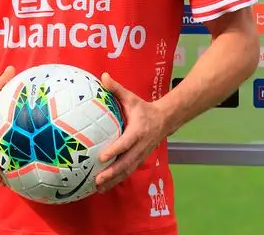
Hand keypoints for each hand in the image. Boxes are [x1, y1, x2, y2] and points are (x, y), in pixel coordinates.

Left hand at [95, 72, 169, 192]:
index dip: (114, 150)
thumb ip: (117, 89)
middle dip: (112, 172)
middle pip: (126, 162)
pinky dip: (117, 180)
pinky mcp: (139, 159)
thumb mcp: (131, 98)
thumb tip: (104, 76)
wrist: (165, 120)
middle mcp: (140, 146)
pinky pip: (128, 172)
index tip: (101, 157)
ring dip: (113, 180)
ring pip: (127, 171)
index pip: (125, 143)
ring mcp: (141, 155)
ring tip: (98, 188)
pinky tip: (105, 187)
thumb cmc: (144, 109)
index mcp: (137, 131)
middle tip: (97, 179)